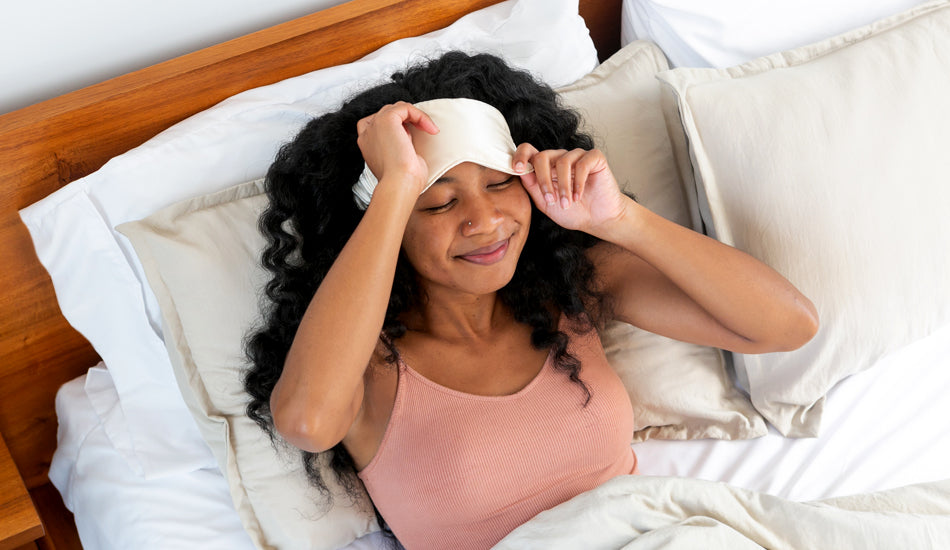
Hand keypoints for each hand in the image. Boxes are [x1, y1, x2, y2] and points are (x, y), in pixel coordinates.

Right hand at [356, 102, 438, 198]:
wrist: (399, 184)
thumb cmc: (402, 181)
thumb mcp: (397, 162)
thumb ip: (398, 147)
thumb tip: (408, 139)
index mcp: (367, 144)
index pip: (377, 123)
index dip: (396, 125)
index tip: (410, 137)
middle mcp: (367, 133)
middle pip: (388, 113)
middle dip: (407, 121)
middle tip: (423, 135)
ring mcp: (375, 125)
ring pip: (397, 108)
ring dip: (416, 117)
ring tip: (428, 131)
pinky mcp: (387, 119)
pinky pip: (406, 108)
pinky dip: (421, 115)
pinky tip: (430, 129)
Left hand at [513, 144, 627, 236]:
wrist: (598, 220)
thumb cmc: (572, 212)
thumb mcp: (545, 203)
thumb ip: (532, 187)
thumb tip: (519, 171)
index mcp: (546, 167)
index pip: (529, 151)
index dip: (520, 155)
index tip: (516, 168)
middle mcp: (560, 158)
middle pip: (542, 156)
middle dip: (543, 180)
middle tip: (550, 200)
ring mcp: (577, 156)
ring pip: (562, 162)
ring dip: (563, 187)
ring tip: (567, 203)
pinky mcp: (594, 158)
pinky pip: (582, 164)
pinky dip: (578, 183)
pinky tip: (578, 197)